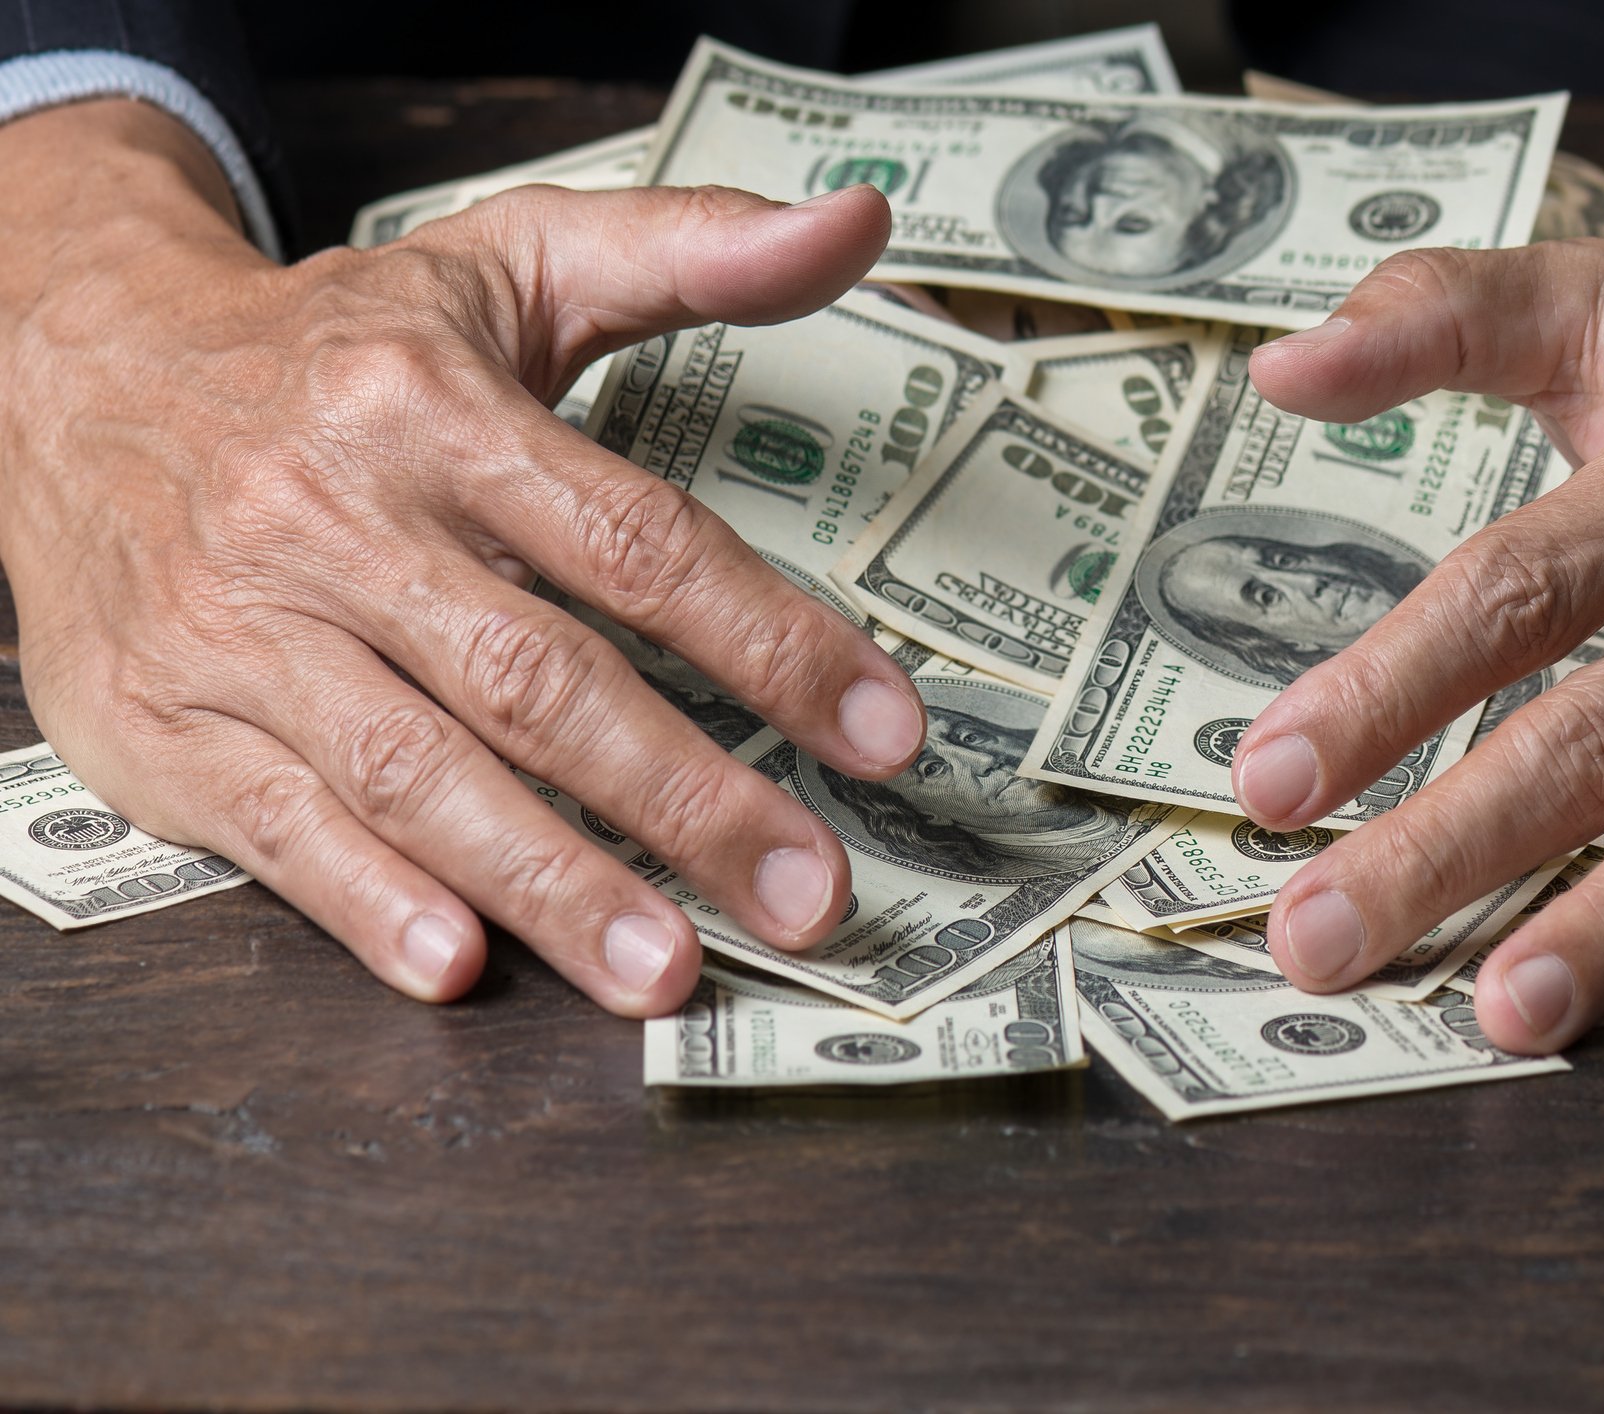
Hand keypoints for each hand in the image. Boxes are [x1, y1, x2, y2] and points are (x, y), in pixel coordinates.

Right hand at [0, 102, 926, 1015]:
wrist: (67, 368)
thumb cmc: (336, 350)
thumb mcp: (505, 265)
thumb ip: (688, 252)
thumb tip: (856, 222)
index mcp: (434, 410)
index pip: (636, 543)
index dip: (770, 643)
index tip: (883, 732)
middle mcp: (333, 521)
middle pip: (539, 679)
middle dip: (687, 800)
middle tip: (808, 893)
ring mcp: (240, 633)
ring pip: (415, 772)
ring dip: (551, 883)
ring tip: (668, 970)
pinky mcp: (164, 724)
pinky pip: (278, 826)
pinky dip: (368, 900)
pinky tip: (459, 964)